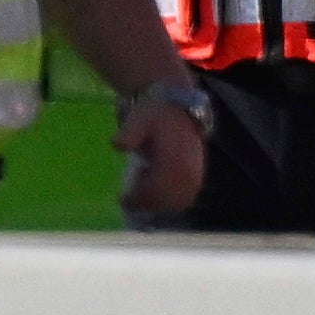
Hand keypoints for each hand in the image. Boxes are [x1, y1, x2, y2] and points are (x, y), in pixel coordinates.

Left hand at [116, 89, 205, 218]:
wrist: (180, 110)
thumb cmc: (157, 115)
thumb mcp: (139, 119)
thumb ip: (129, 133)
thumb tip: (116, 144)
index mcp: (173, 161)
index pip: (155, 190)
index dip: (138, 199)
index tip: (122, 199)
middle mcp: (188, 173)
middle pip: (165, 200)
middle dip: (146, 204)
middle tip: (129, 199)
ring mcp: (195, 176)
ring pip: (176, 203)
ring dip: (158, 204)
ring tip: (142, 191)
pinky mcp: (198, 177)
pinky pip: (186, 198)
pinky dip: (171, 201)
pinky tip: (158, 190)